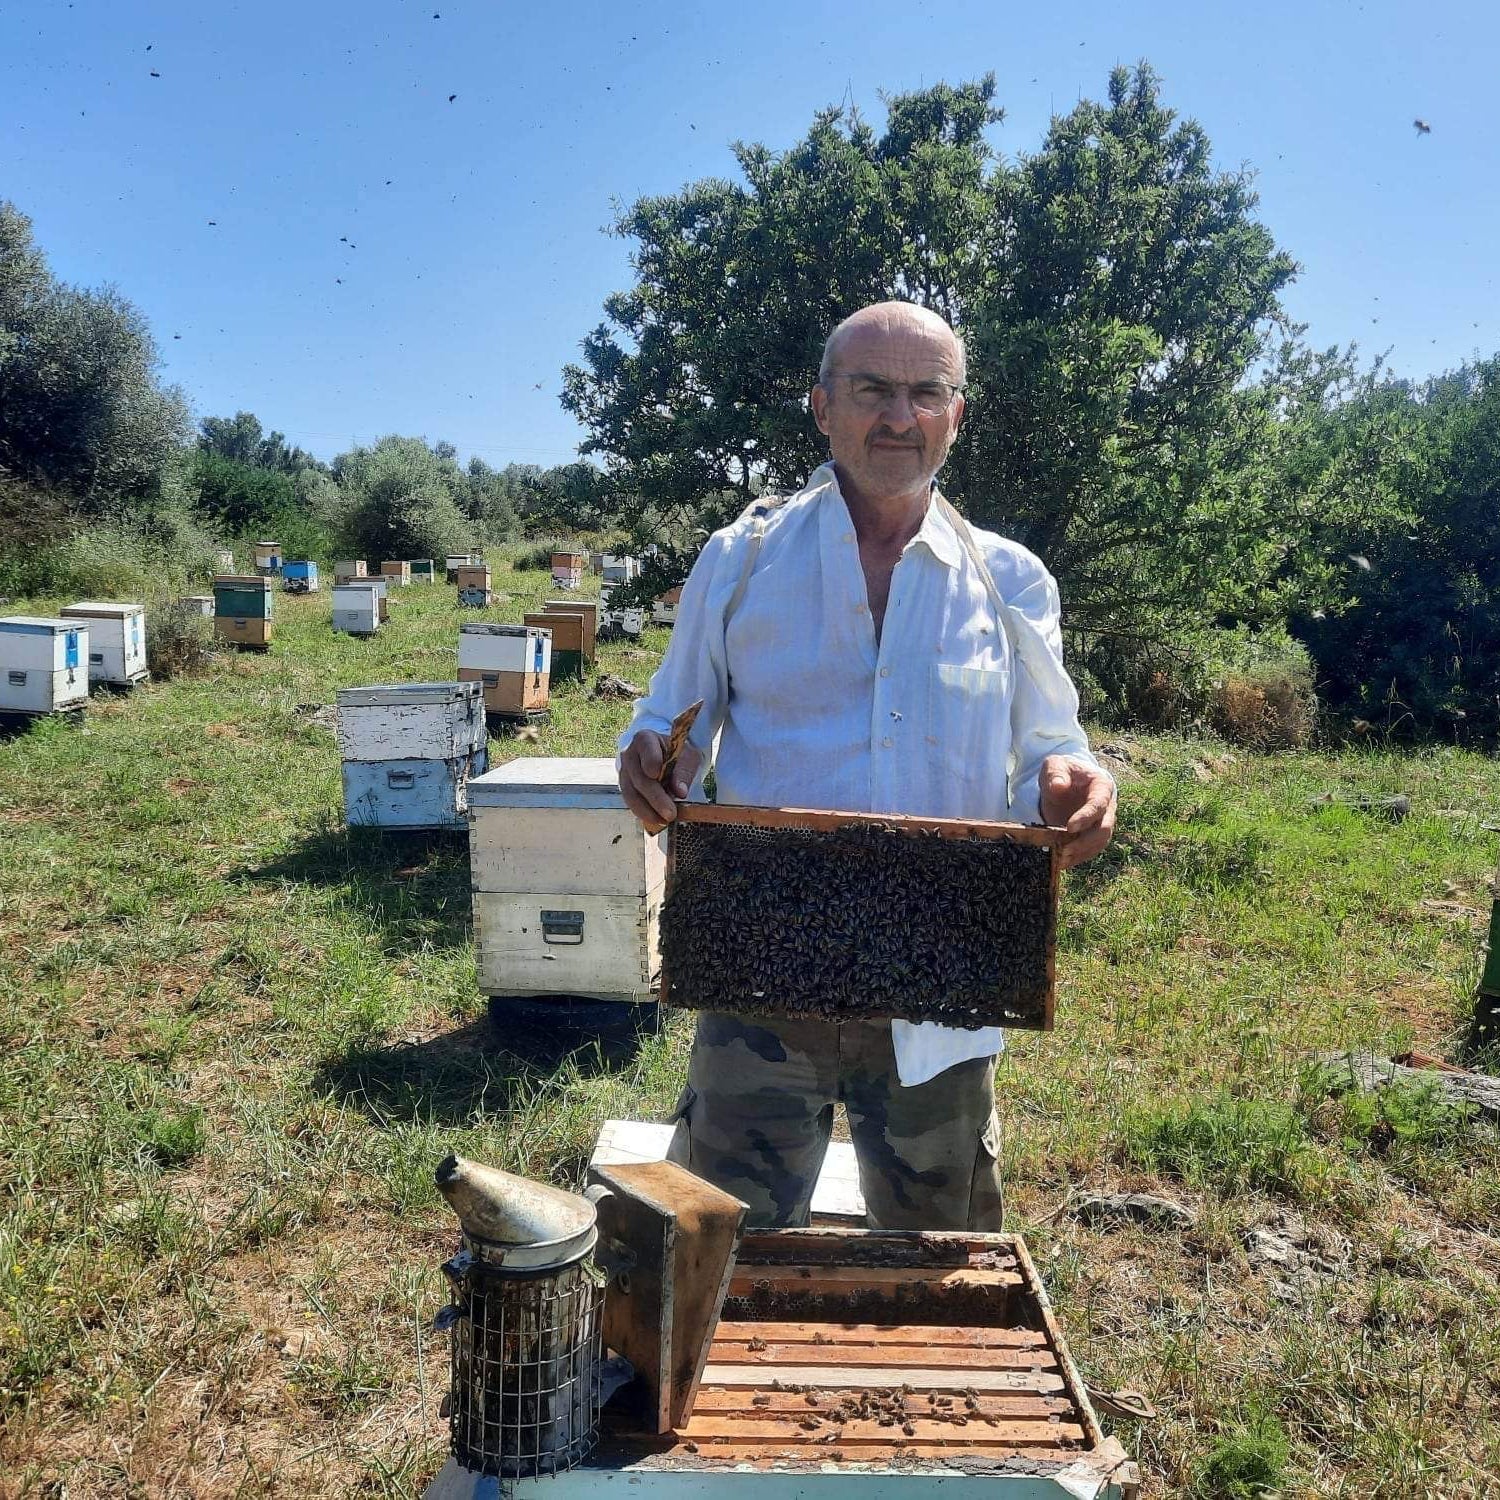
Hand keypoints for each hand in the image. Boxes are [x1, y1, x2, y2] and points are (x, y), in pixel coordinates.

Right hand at [619, 730, 703, 833]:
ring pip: (631, 793)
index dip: (650, 760)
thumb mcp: (688, 756)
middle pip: (639, 777)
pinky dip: (643, 812)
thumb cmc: (677, 754)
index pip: (646, 748)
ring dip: (647, 810)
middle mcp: (629, 754)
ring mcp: (624, 772)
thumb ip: (684, 771)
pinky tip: (655, 820)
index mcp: (645, 739)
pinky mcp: (625, 787)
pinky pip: (631, 801)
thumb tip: (680, 792)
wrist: (664, 757)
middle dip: (655, 797)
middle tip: (670, 813)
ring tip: (664, 821)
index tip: (655, 774)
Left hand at [1039, 754, 1116, 869]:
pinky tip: (1062, 863)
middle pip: (1104, 829)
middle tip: (1063, 850)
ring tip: (1060, 861)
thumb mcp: (1055, 765)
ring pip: (1099, 843)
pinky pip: (1090, 850)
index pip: (1099, 804)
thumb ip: (1055, 773)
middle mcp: (1108, 807)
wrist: (1065, 780)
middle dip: (1084, 842)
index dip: (1087, 817)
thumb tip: (1059, 786)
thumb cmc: (1062, 770)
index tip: (1069, 827)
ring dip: (1081, 853)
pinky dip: (1078, 858)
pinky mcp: (1092, 835)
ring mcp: (1102, 822)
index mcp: (1102, 786)